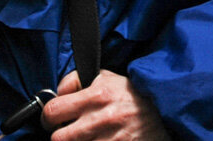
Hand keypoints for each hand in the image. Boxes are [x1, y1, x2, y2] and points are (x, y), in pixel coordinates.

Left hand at [43, 70, 170, 140]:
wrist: (165, 112)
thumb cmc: (132, 95)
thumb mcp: (107, 78)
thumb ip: (78, 81)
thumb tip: (56, 93)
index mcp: (97, 96)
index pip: (53, 111)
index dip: (48, 117)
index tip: (51, 119)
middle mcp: (102, 119)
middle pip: (58, 139)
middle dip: (59, 136)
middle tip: (65, 133)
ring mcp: (111, 140)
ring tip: (85, 138)